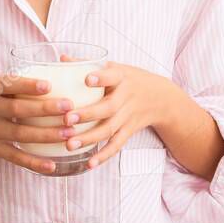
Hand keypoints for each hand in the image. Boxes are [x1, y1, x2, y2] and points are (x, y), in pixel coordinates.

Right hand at [0, 73, 78, 173]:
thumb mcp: (0, 89)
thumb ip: (24, 83)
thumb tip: (65, 69)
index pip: (8, 83)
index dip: (27, 85)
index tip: (49, 85)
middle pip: (17, 109)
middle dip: (44, 109)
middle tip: (69, 107)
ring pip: (19, 134)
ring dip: (45, 134)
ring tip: (69, 133)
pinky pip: (15, 157)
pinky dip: (33, 162)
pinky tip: (52, 165)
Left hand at [58, 54, 172, 169]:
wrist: (162, 98)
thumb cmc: (130, 80)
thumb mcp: (116, 68)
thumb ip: (88, 63)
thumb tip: (61, 59)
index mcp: (122, 78)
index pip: (112, 76)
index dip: (101, 78)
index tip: (86, 79)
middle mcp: (126, 97)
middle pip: (108, 107)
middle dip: (87, 114)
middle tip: (67, 119)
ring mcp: (128, 116)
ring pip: (110, 129)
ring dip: (89, 138)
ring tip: (69, 144)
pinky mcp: (129, 131)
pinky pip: (117, 145)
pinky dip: (104, 155)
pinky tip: (89, 164)